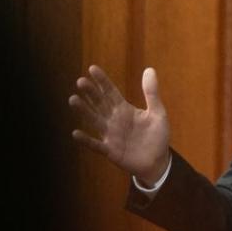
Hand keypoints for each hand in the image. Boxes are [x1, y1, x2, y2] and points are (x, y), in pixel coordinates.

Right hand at [68, 65, 171, 184]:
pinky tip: (76, 133)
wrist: (158, 161)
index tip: (92, 69)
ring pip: (95, 120)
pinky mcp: (110, 150)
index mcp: (124, 109)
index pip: (111, 92)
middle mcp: (114, 120)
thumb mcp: (158, 113)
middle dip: (91, 93)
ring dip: (84, 111)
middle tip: (80, 81)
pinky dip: (86, 140)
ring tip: (73, 99)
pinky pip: (96, 145)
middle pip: (100, 104)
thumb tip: (149, 69)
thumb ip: (152, 93)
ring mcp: (110, 135)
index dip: (102, 81)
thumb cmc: (157, 136)